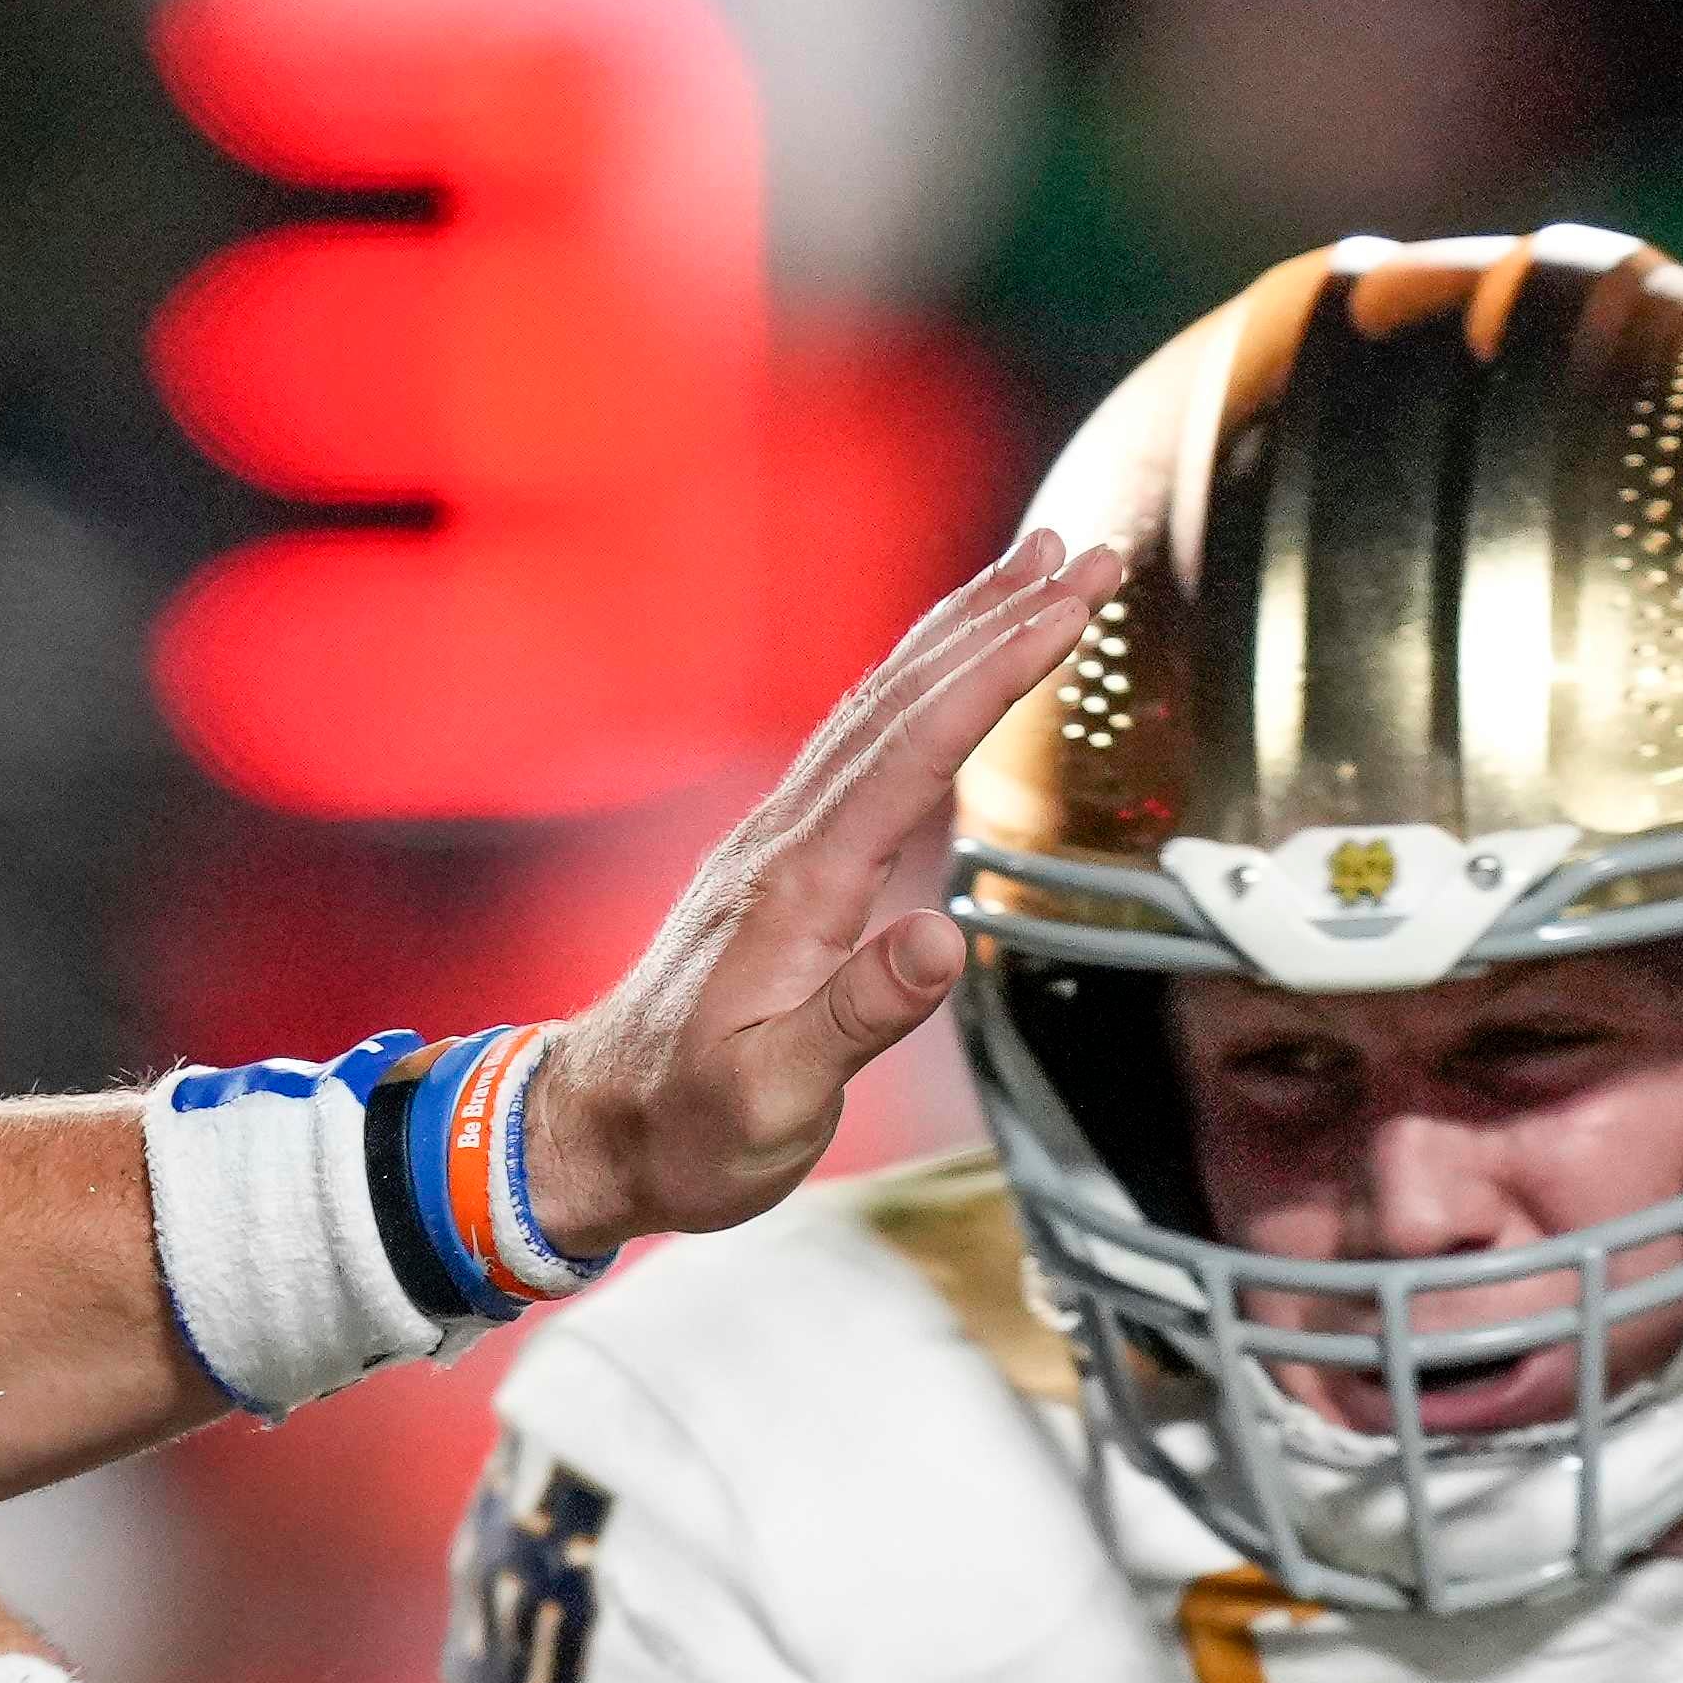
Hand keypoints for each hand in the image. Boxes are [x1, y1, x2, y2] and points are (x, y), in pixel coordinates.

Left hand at [515, 534, 1129, 1266]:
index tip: (1070, 609)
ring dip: (960, 629)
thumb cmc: (685, 1127)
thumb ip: (856, 1019)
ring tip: (1032, 565)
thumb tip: (941, 942)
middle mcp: (786, 841)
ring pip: (879, 704)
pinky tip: (945, 663)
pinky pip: (861, 740)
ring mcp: (778, 841)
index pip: (914, 752)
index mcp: (799, 889)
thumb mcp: (773, 1100)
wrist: (594, 1127)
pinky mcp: (780, 858)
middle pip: (904, 700)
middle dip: (1001, 619)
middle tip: (1088, 555)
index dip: (997, 673)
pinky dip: (918, 682)